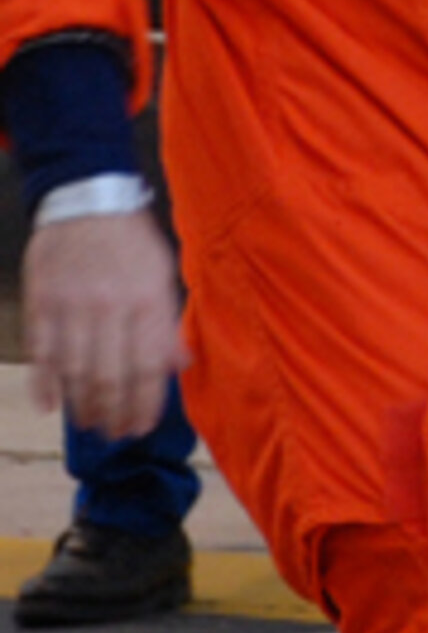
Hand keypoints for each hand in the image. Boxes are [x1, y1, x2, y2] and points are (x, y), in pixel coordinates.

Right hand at [23, 211, 184, 439]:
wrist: (88, 200)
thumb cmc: (132, 241)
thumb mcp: (163, 272)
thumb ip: (167, 321)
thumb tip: (180, 364)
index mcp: (149, 298)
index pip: (149, 365)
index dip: (145, 402)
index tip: (142, 426)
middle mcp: (113, 306)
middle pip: (111, 376)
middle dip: (114, 413)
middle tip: (115, 433)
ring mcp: (74, 306)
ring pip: (76, 372)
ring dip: (82, 405)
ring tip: (90, 422)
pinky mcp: (43, 304)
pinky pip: (42, 354)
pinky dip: (45, 385)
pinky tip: (52, 406)